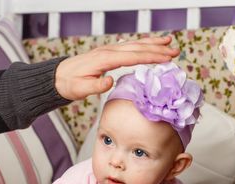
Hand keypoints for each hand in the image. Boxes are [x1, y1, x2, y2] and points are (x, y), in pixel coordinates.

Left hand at [55, 36, 179, 99]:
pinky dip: (143, 45)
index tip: (166, 58)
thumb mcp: (80, 89)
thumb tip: (110, 81)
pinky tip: (152, 45)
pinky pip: (130, 47)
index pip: (132, 57)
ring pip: (135, 44)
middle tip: (175, 51)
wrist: (59, 77)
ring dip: (153, 44)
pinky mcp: (109, 53)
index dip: (151, 57)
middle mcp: (109, 51)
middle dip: (158, 49)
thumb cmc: (70, 84)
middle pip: (137, 48)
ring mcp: (109, 50)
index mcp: (104, 59)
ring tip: (170, 43)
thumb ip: (95, 86)